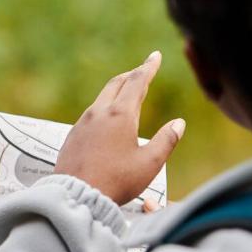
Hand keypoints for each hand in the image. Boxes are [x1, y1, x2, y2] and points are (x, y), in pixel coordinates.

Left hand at [54, 51, 185, 205]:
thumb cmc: (115, 182)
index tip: (155, 56)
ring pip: (100, 99)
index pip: (137, 82)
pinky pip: (89, 116)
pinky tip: (105, 121)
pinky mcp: (72, 137)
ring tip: (126, 95)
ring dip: (115, 92)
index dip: (148, 67)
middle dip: (131, 75)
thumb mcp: (149, 163)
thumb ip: (166, 141)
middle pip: (116, 84)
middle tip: (142, 71)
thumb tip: (178, 124)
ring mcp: (82, 124)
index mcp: (119, 115)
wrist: (76, 195)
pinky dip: (102, 109)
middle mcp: (98, 114)